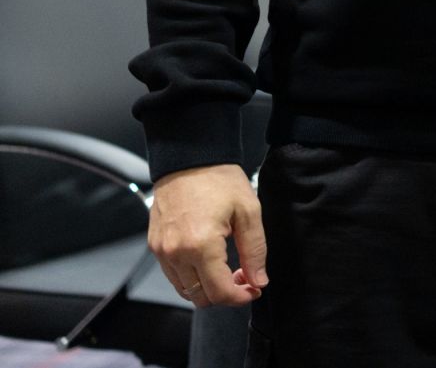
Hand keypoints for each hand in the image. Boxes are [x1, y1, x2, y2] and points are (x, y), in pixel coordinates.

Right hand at [147, 163, 266, 308]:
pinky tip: (209, 260)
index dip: (240, 297)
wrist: (189, 158)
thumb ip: (255, 249)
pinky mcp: (155, 245)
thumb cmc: (219, 179)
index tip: (254, 289)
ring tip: (228, 269)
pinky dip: (192, 277)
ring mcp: (162, 251)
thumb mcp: (248, 210)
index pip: (219, 292)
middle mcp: (176, 253)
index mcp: (200, 246)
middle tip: (244, 277)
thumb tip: (259, 280)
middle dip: (225, 293)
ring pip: (185, 290)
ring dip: (207, 287)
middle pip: (200, 297)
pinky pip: (173, 275)